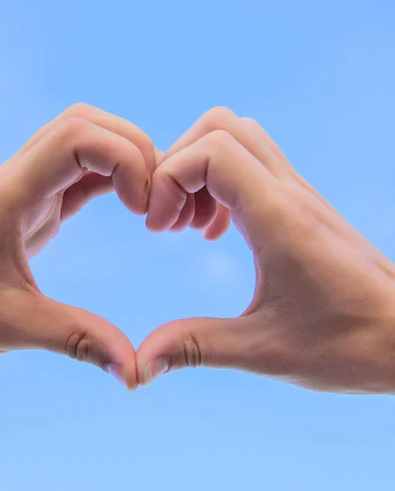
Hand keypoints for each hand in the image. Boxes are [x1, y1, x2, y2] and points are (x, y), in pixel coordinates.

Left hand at [0, 103, 155, 388]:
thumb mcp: (12, 327)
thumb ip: (77, 340)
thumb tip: (135, 371)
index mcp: (10, 195)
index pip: (76, 137)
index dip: (125, 160)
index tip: (143, 211)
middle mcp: (17, 178)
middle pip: (85, 123)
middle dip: (135, 150)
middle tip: (156, 203)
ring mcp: (25, 187)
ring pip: (84, 139)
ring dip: (126, 159)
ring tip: (150, 205)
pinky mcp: (33, 204)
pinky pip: (79, 171)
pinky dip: (113, 178)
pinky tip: (132, 206)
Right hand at [138, 107, 394, 392]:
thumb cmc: (351, 346)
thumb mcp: (265, 352)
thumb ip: (196, 347)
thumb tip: (140, 364)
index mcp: (279, 219)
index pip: (211, 151)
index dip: (169, 179)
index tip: (159, 230)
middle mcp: (290, 194)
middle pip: (220, 126)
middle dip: (178, 164)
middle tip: (168, 221)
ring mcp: (300, 196)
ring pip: (239, 139)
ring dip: (200, 171)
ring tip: (188, 226)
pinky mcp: (303, 208)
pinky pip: (254, 167)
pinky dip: (221, 184)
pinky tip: (217, 233)